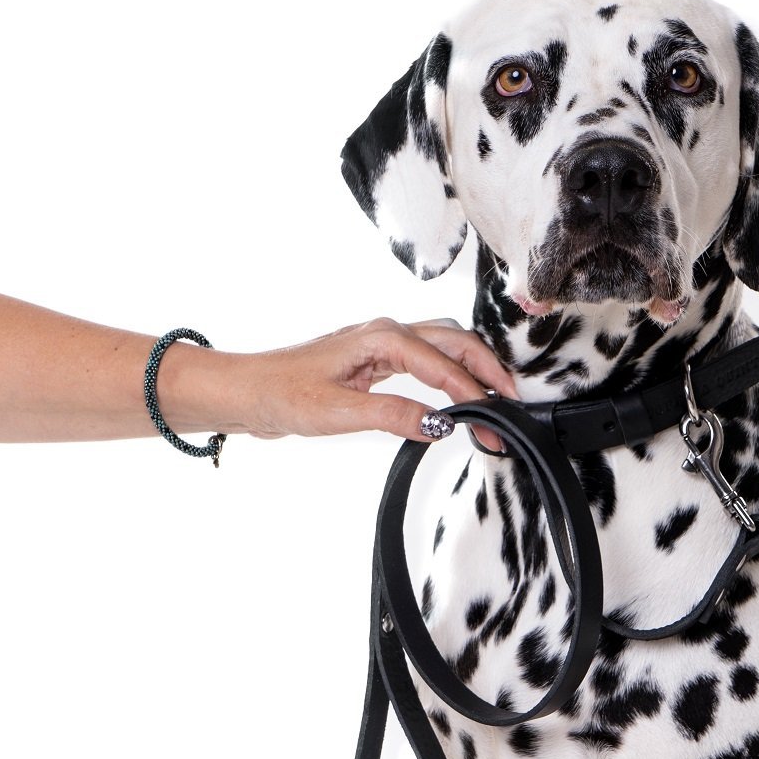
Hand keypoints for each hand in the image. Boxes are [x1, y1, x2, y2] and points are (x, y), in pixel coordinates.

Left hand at [224, 317, 516, 441]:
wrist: (246, 391)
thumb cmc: (281, 393)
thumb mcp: (337, 412)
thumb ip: (392, 415)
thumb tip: (439, 425)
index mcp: (380, 339)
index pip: (442, 364)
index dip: (473, 393)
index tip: (493, 419)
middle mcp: (386, 333)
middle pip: (455, 341)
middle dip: (487, 369)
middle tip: (512, 403)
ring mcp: (381, 343)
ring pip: (444, 343)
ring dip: (473, 365)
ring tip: (495, 396)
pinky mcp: (376, 359)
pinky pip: (427, 356)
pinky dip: (451, 370)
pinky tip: (456, 391)